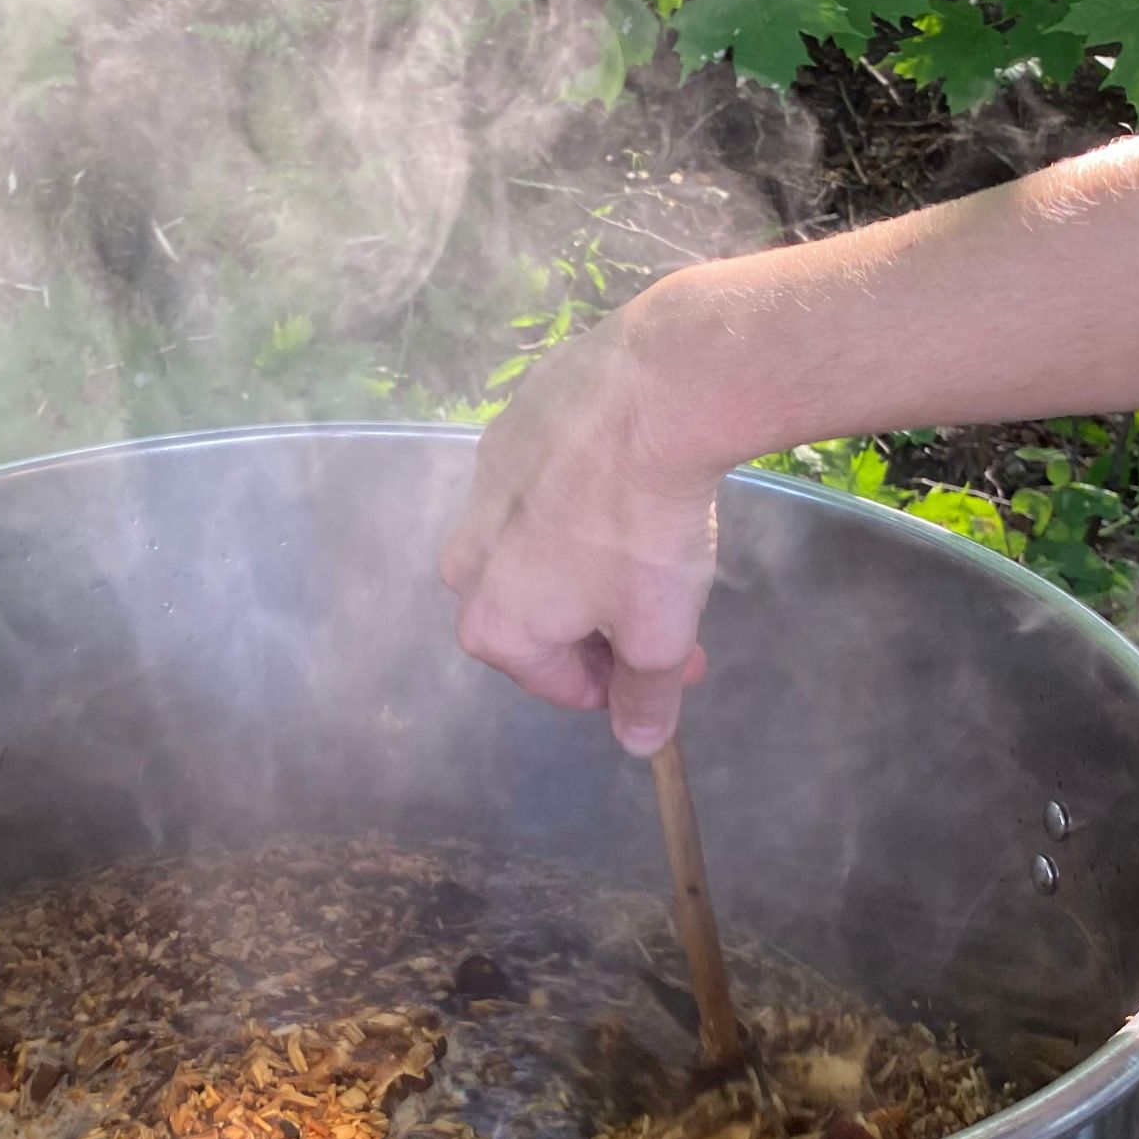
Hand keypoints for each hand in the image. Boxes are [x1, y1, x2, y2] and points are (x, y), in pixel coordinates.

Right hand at [439, 296, 723, 754]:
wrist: (646, 398)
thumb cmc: (645, 532)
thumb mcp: (660, 634)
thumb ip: (646, 696)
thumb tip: (639, 741)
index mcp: (493, 626)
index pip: (559, 683)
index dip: (622, 683)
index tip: (673, 664)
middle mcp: (465, 564)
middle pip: (534, 617)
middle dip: (597, 624)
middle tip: (667, 610)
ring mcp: (477, 493)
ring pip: (530, 549)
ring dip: (580, 561)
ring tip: (644, 539)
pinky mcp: (500, 434)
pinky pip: (538, 487)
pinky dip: (575, 497)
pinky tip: (625, 481)